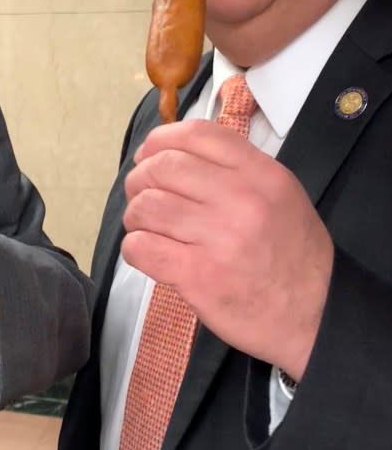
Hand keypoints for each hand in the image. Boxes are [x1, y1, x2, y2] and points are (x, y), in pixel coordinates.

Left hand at [121, 120, 333, 379]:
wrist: (316, 315)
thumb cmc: (292, 255)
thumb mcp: (280, 196)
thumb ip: (234, 170)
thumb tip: (171, 155)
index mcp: (261, 174)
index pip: (196, 135)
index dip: (160, 141)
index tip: (148, 156)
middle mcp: (240, 199)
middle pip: (163, 167)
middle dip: (139, 179)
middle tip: (139, 195)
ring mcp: (218, 238)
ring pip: (147, 206)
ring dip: (135, 215)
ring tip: (145, 226)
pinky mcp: (198, 276)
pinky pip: (142, 247)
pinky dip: (134, 247)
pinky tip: (146, 252)